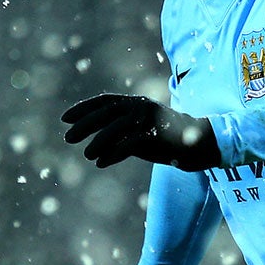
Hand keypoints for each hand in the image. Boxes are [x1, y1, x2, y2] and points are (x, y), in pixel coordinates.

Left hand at [61, 94, 220, 170]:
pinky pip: (129, 144)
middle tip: (68, 137)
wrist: (200, 144)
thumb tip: (94, 148)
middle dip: (84, 124)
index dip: (83, 108)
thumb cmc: (167, 140)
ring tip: (86, 154)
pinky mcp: (157, 136)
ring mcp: (149, 121)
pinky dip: (113, 153)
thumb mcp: (140, 134)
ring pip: (116, 128)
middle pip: (106, 113)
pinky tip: (101, 163)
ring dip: (98, 141)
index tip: (65, 118)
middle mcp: (141, 107)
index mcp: (136, 103)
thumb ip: (120, 135)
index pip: (104, 101)